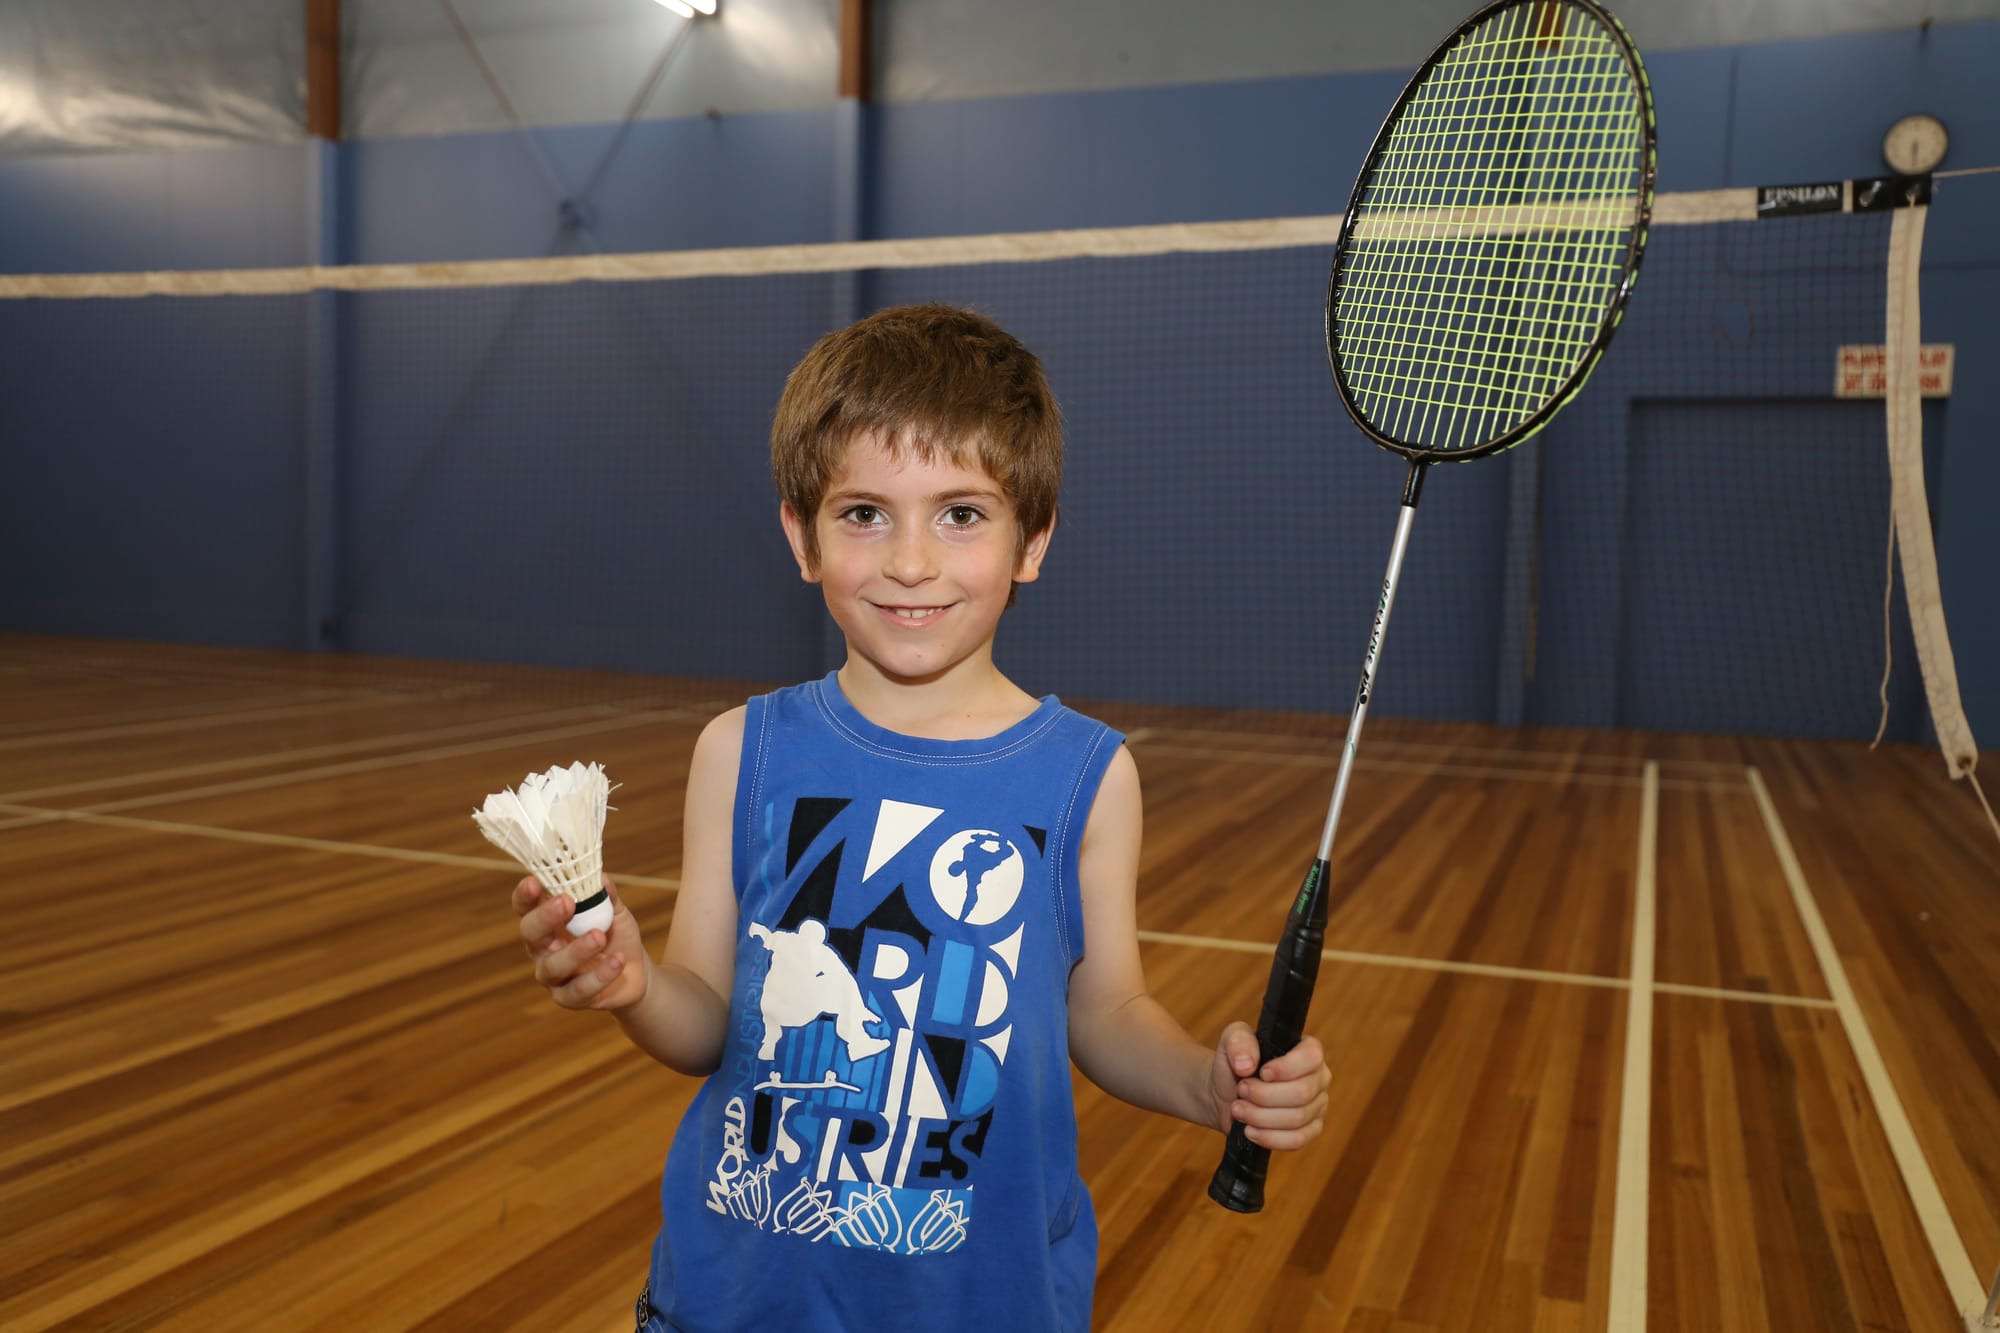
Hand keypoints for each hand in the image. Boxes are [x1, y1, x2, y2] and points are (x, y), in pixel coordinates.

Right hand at [512, 873, 649, 1011]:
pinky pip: (579, 990)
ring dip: (576, 950)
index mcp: (547, 922)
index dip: (524, 895)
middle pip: (530, 933)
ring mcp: (553, 975)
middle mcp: (542, 948)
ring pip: (553, 965)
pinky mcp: (568, 998)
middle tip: (567, 903)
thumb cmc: (614, 934)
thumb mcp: (615, 911)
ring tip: (599, 937)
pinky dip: (599, 975)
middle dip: (545, 917)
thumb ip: (607, 895)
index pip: (525, 907)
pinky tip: (617, 962)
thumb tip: (601, 877)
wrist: (634, 970)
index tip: (533, 882)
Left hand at [1207, 1022, 1329, 1149]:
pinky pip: (1298, 1140)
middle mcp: (1318, 1077)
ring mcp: (1317, 1106)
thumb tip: (1246, 1065)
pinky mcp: (1310, 1131)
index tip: (1262, 1073)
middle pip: (1302, 1093)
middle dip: (1264, 1095)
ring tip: (1238, 1110)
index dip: (1286, 1068)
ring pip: (1298, 1118)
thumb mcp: (1231, 1040)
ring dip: (1261, 1117)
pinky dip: (1270, 1137)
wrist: (1225, 1093)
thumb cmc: (1234, 1063)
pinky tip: (1250, 1130)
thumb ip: (1238, 1042)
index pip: (1311, 1057)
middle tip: (1242, 1091)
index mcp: (1307, 1050)